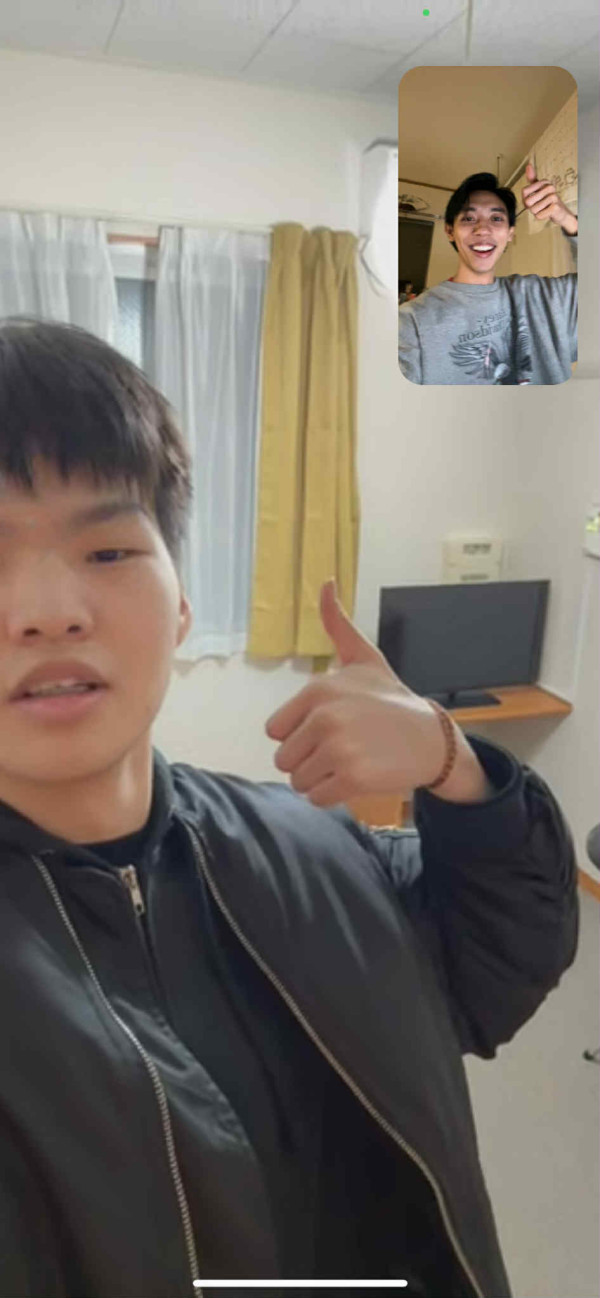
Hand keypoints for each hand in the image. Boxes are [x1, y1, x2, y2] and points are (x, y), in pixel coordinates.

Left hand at [265, 580, 485, 807]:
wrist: (432, 738)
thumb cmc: (391, 700)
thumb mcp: (363, 659)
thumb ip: (337, 625)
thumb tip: (326, 582)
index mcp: (319, 689)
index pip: (276, 731)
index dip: (299, 735)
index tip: (329, 728)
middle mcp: (325, 717)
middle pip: (285, 759)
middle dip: (309, 760)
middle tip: (342, 749)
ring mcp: (339, 748)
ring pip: (299, 780)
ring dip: (320, 779)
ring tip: (350, 762)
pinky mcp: (353, 778)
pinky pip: (317, 797)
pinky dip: (332, 795)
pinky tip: (357, 778)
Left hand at [522, 163, 576, 232]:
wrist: (560, 212)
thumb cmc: (546, 200)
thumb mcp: (538, 189)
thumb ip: (532, 179)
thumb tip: (528, 165)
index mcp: (544, 182)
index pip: (524, 191)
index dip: (525, 199)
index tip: (533, 199)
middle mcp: (549, 187)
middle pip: (527, 202)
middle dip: (531, 207)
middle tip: (539, 205)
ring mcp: (553, 197)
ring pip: (533, 210)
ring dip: (536, 212)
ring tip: (544, 209)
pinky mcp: (555, 207)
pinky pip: (539, 216)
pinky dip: (541, 216)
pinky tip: (547, 213)